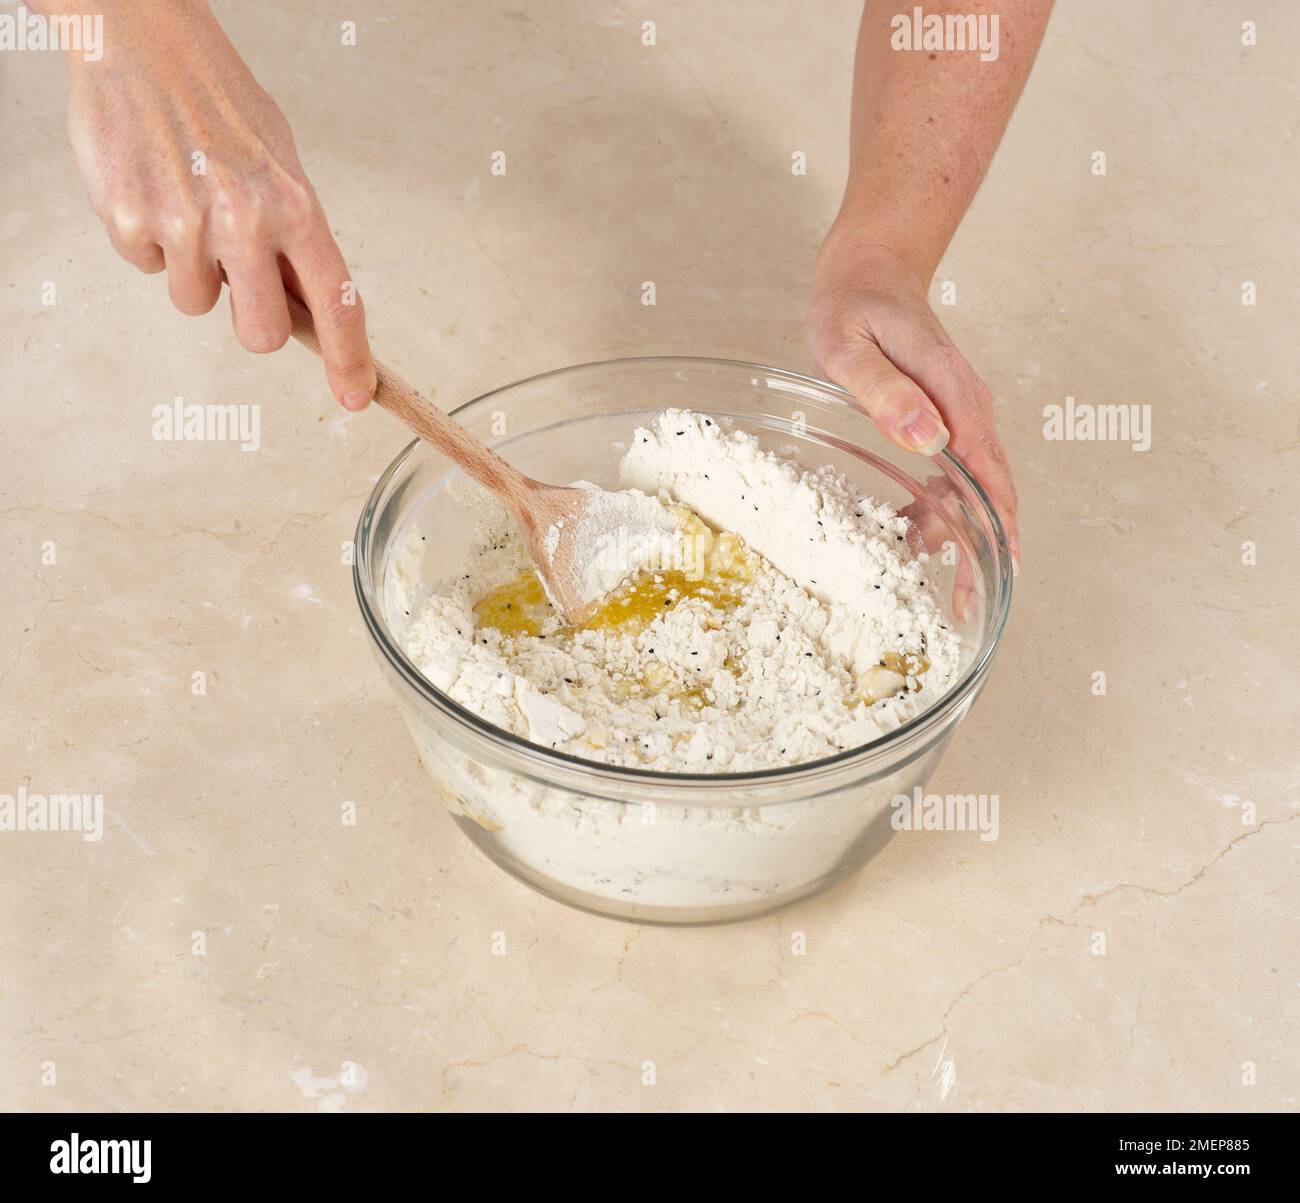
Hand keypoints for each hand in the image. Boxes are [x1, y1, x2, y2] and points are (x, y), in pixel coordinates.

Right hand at [63, 4, 375, 408]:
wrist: (144, 43)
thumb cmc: (223, 107)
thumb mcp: (282, 167)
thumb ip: (298, 239)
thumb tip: (313, 312)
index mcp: (297, 207)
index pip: (337, 302)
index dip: (348, 358)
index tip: (355, 396)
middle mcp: (246, 221)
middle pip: (261, 334)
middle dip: (252, 323)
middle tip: (239, 280)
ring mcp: (186, 223)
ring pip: (195, 303)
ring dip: (192, 271)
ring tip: (188, 207)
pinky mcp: (131, 219)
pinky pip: (144, 267)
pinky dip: (148, 241)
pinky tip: (153, 189)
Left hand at [805, 227, 1020, 571]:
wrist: (870, 271)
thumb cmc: (853, 305)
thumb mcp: (850, 344)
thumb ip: (884, 390)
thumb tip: (927, 438)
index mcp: (953, 393)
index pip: (986, 470)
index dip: (994, 524)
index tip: (995, 571)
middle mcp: (967, 409)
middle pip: (991, 489)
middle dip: (984, 547)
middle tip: (967, 602)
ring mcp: (959, 416)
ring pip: (971, 488)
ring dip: (955, 531)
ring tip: (920, 571)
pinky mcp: (943, 421)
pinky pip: (950, 474)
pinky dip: (935, 507)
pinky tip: (908, 530)